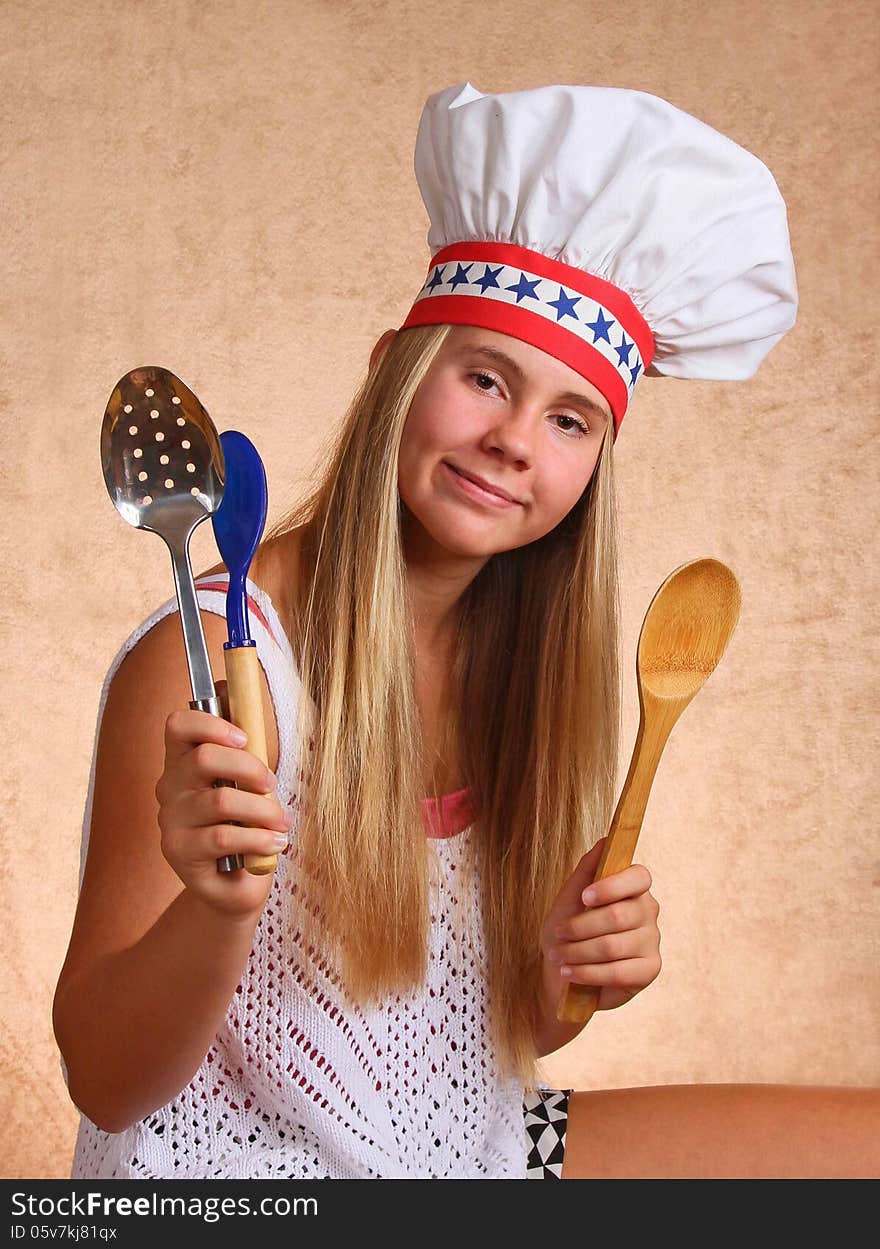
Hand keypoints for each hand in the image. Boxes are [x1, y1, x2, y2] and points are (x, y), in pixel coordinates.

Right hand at [155, 691, 290, 918]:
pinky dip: (258, 838)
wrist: (237, 886)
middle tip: (273, 785)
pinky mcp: (179, 854)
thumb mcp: (249, 780)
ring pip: (221, 801)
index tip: (244, 737)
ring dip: (263, 810)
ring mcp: (170, 823)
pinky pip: (223, 837)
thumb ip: (242, 740)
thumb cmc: (246, 824)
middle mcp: (169, 788)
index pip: (178, 725)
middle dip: (250, 768)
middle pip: (204, 758)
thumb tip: (232, 681)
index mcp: (183, 762)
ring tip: (282, 823)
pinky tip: (275, 843)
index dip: (211, 723)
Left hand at [540, 836, 661, 1011]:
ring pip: (613, 945)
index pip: (639, 877)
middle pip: (618, 915)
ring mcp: (652, 941)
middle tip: (558, 935)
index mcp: (633, 888)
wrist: (562, 973)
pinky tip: (569, 973)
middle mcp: (648, 911)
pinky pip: (618, 972)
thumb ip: (587, 869)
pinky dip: (587, 973)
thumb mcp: (569, 898)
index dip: (612, 886)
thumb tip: (606, 840)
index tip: (584, 897)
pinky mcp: (650, 970)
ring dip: (578, 952)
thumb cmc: (567, 932)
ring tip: (559, 956)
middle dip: (579, 927)